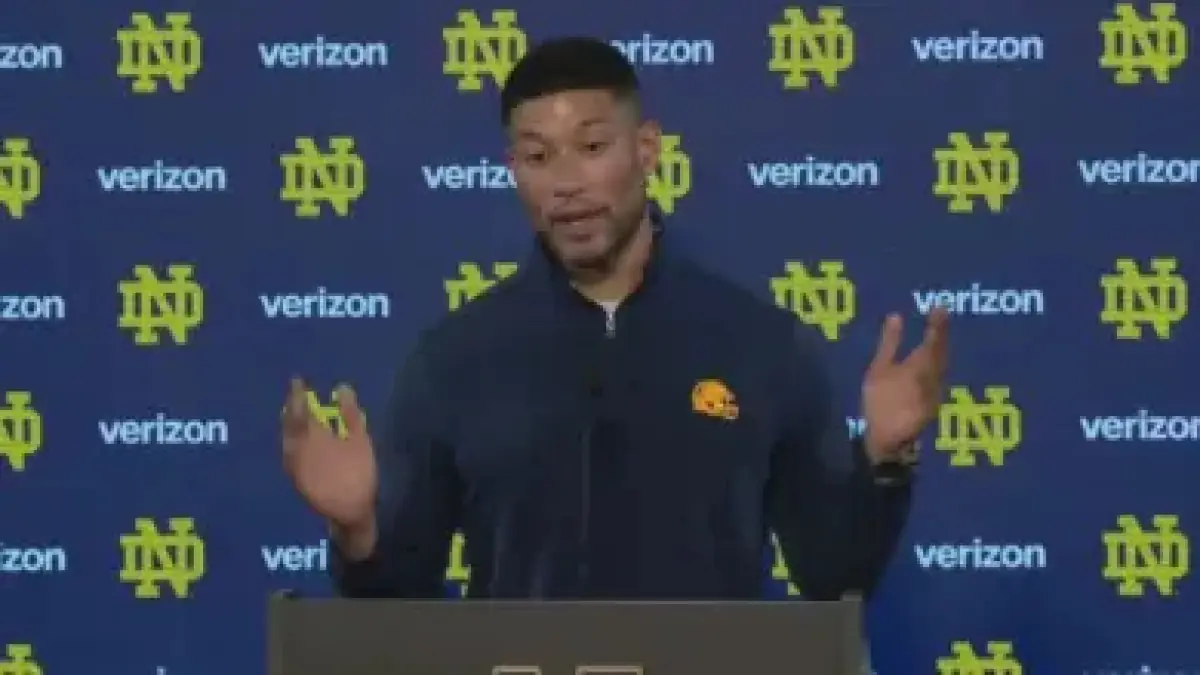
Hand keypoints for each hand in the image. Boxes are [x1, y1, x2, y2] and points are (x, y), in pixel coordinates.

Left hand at [282, 378, 376, 529]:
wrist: (348, 511)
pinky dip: (289, 439)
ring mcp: (293, 464)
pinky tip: (293, 439)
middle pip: (289, 423)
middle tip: (293, 395)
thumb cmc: (358, 473)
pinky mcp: (295, 477)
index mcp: (312, 435)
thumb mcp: (360, 440)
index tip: (297, 380)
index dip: (299, 393)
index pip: (301, 408)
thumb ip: (349, 413)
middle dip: (291, 407)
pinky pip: (287, 450)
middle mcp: (296, 448)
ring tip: (291, 412)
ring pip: (286, 437)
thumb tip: (341, 387)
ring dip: (287, 423)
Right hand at [861, 308, 949, 462]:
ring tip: (936, 336)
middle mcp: (936, 374)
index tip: (940, 307)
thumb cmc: (881, 401)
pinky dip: (937, 363)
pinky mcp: (934, 402)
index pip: (935, 337)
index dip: (938, 322)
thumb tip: (896, 316)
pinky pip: (939, 375)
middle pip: (943, 351)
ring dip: (941, 348)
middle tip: (940, 317)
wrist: (889, 439)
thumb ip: (890, 342)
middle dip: (942, 334)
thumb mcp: (879, 369)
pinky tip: (931, 362)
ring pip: (943, 363)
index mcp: (922, 363)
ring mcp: (938, 390)